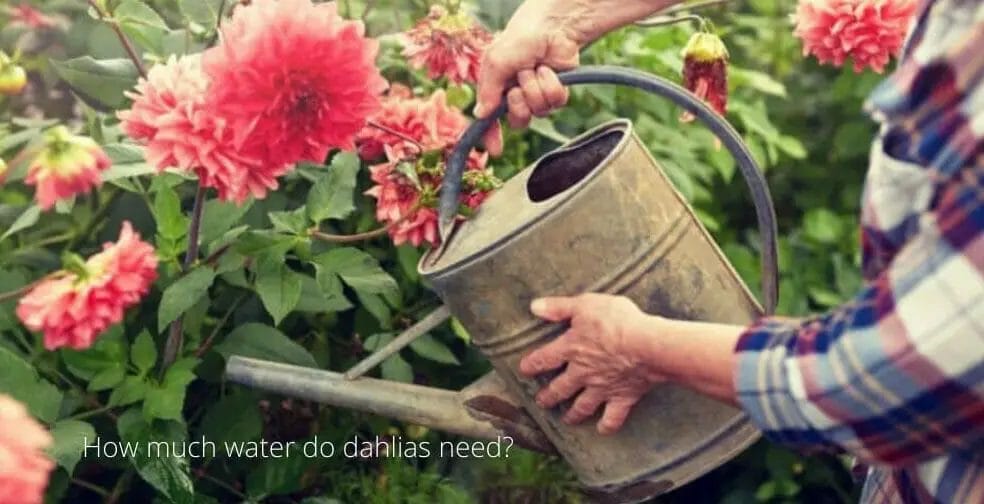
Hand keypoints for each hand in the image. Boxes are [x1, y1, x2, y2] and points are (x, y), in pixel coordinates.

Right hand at [475, 0, 679, 154]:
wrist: (551, 26)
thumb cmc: (520, 38)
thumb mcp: (496, 62)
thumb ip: (488, 90)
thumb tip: (480, 115)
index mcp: (496, 88)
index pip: (491, 119)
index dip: (492, 135)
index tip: (494, 150)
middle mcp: (515, 94)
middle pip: (518, 120)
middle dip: (519, 105)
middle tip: (518, 87)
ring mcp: (537, 94)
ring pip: (538, 111)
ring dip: (536, 88)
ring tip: (535, 69)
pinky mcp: (557, 91)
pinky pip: (555, 102)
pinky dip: (552, 85)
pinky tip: (549, 70)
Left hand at [519, 293, 665, 434]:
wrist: (646, 345)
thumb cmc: (617, 321)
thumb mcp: (585, 304)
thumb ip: (560, 307)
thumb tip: (535, 307)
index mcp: (571, 349)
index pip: (545, 358)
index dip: (532, 364)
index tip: (524, 370)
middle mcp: (583, 373)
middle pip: (560, 388)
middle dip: (549, 396)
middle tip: (541, 402)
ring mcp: (602, 388)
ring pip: (582, 406)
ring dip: (573, 414)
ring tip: (566, 420)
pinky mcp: (622, 397)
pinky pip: (612, 417)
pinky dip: (607, 425)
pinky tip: (602, 429)